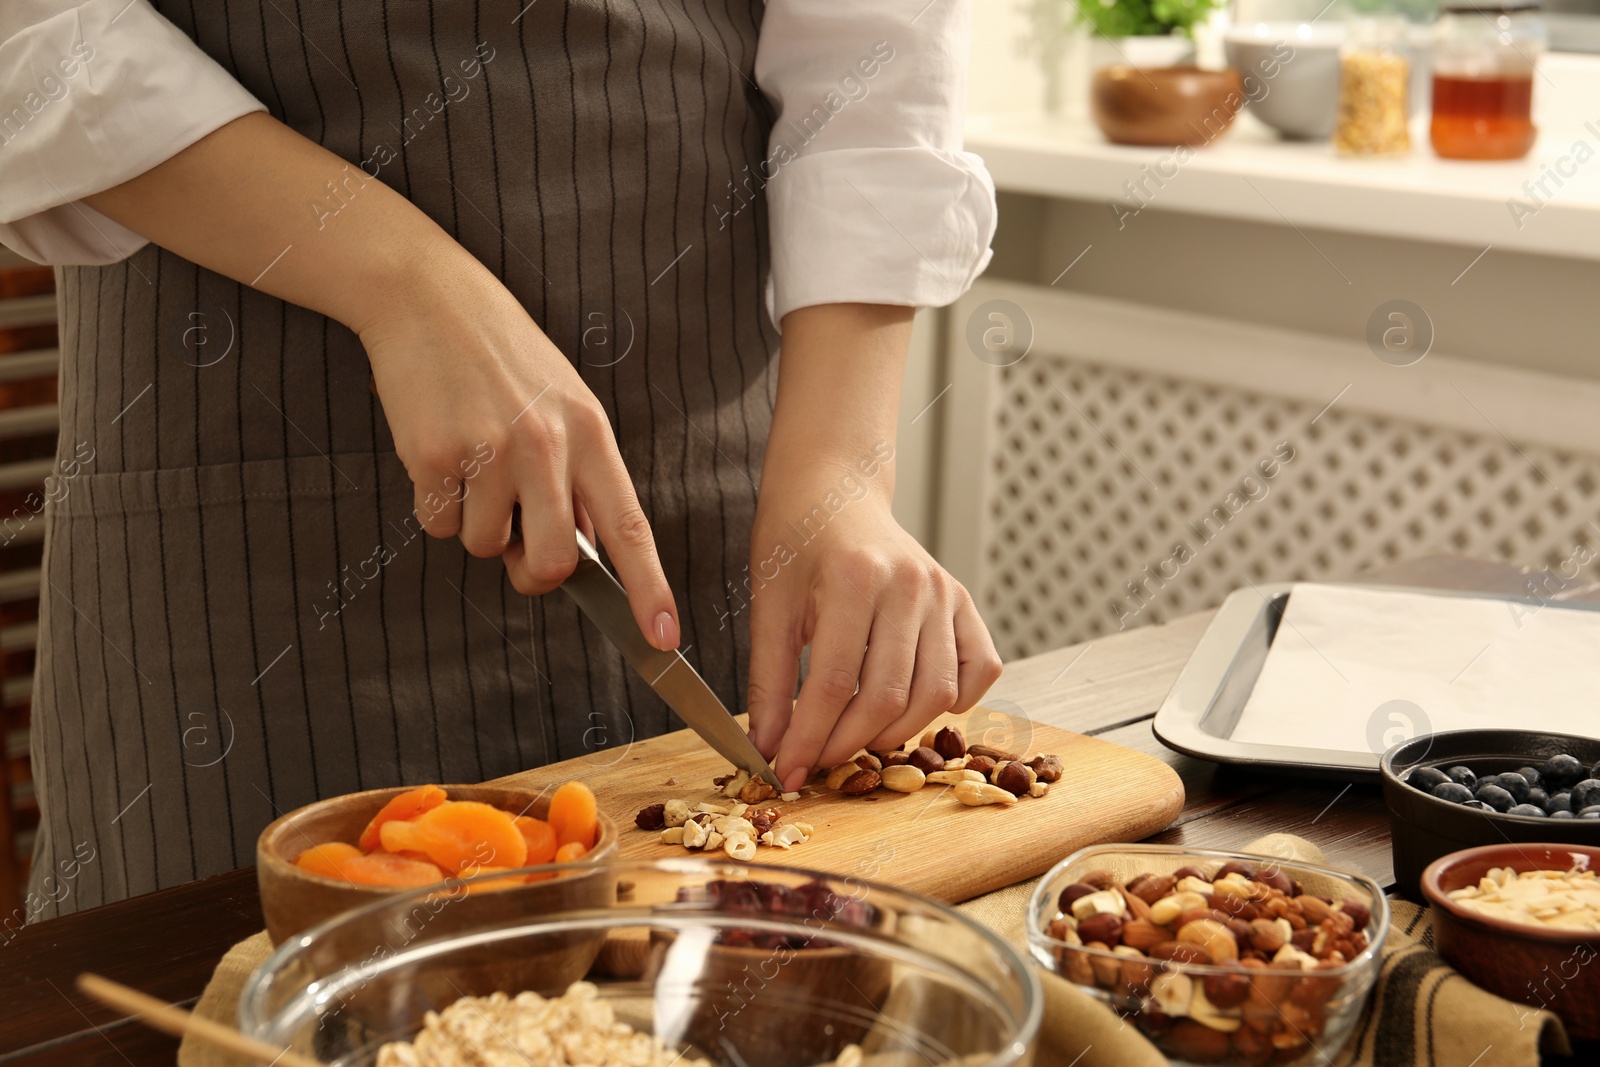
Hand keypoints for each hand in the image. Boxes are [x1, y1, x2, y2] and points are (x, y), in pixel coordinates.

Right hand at [359, 241, 679, 647]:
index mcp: (592, 434)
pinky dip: (434, 503)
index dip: (648, 588)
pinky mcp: (435, 454)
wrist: (429, 298)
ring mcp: (490, 450)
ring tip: (472, 458)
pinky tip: (438, 450)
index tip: (663, 636)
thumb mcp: (564, 405)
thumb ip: (579, 478)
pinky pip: (436, 524)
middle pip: (551, 563)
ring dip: (474, 521)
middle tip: (514, 540)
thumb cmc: (503, 358)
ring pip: (484, 546)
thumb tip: (583, 554)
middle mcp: (548, 445)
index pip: (630, 527)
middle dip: (530, 571)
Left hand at [744, 468, 1001, 792]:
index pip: (836, 684)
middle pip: (889, 697)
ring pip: (935, 693)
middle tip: (815, 761)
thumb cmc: (796, 541)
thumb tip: (768, 747)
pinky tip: (914, 705)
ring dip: (894, 732)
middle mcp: (911, 585)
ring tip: (854, 737)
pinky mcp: (962, 600)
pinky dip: (956, 699)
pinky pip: (980, 667)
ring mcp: (944, 592)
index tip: (785, 771)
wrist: (833, 492)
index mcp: (855, 578)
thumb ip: (770, 680)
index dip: (809, 738)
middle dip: (847, 744)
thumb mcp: (769, 606)